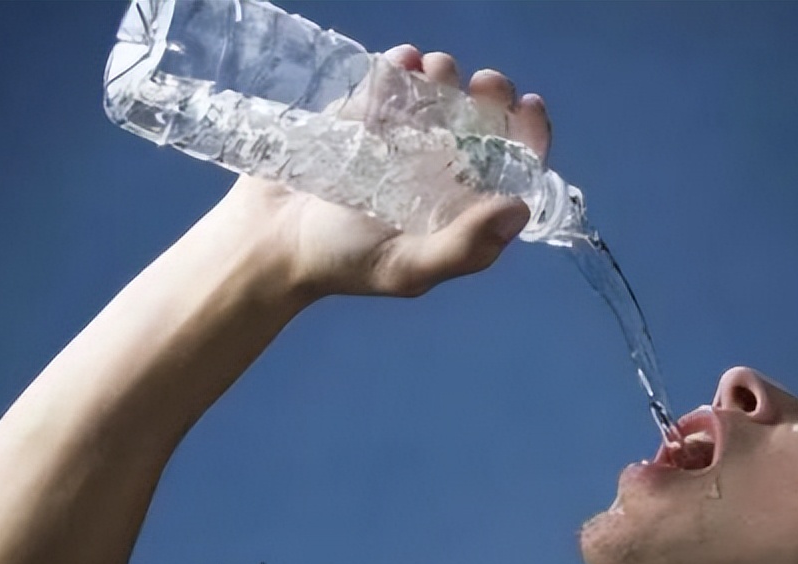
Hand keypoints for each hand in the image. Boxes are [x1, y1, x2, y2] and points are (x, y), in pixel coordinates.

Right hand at [219, 45, 552, 300]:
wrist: (269, 239)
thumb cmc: (342, 262)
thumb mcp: (409, 267)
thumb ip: (465, 246)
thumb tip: (519, 208)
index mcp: (461, 207)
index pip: (512, 165)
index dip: (528, 134)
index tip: (525, 106)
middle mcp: (440, 170)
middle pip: (483, 120)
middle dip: (489, 95)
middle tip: (481, 84)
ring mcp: (403, 137)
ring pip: (441, 91)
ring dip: (445, 74)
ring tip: (432, 72)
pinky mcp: (365, 112)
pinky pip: (393, 78)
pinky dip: (401, 65)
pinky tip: (401, 63)